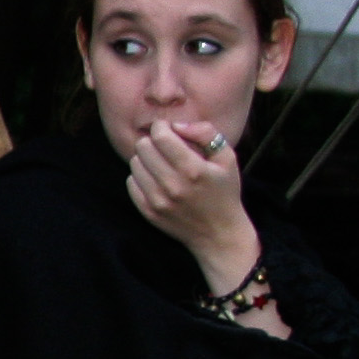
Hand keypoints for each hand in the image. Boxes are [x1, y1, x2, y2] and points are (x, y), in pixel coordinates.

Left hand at [125, 120, 259, 288]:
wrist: (219, 233)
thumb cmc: (224, 191)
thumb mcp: (227, 158)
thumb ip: (205, 133)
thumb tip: (177, 125)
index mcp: (193, 170)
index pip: (160, 137)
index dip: (161, 127)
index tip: (167, 129)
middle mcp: (172, 185)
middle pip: (143, 147)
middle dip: (153, 141)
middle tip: (165, 147)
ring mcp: (157, 200)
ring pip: (134, 163)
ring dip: (146, 158)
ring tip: (162, 163)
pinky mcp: (147, 211)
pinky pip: (131, 182)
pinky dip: (141, 176)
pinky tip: (157, 179)